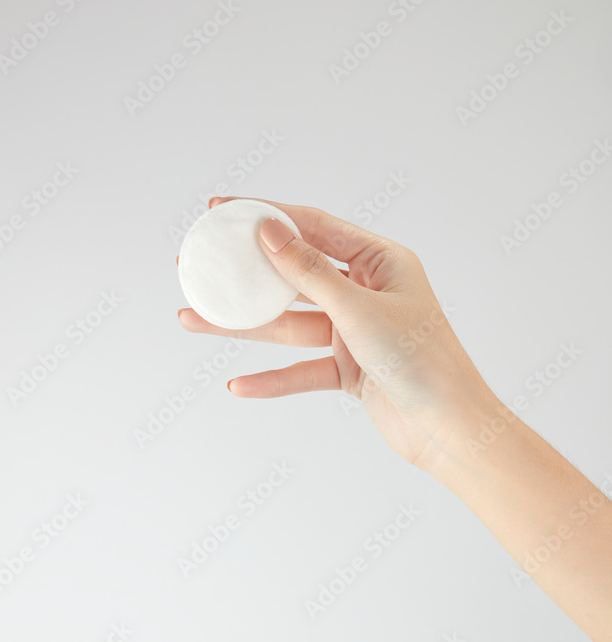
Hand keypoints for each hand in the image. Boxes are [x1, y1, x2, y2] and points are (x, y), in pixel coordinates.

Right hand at [178, 196, 494, 467]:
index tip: (220, 212)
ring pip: (289, 325)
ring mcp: (355, 331)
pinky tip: (237, 384)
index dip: (264, 216)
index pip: (313, 227)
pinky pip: (302, 369)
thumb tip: (269, 230)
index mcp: (380, 261)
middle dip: (244, 274)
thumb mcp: (359, 310)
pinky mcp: (349, 369)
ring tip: (193, 319)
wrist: (450, 429)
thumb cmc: (423, 361)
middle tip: (197, 265)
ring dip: (244, 326)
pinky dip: (273, 379)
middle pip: (293, 275)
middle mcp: (366, 292)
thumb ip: (309, 272)